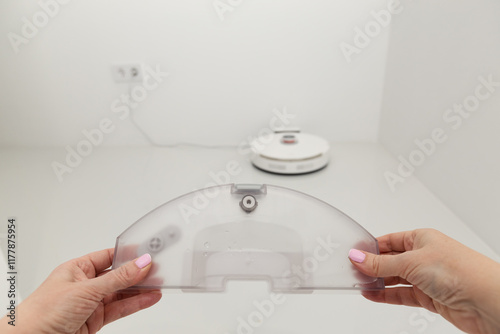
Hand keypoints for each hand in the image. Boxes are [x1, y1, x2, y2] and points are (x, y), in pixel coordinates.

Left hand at [2, 249, 160, 333]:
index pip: (109, 256)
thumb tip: (140, 263)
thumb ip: (117, 278)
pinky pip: (120, 308)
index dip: (128, 255)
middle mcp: (85, 284)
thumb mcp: (86, 289)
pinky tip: (150, 298)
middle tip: (158, 269)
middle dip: (137, 273)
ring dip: (140, 289)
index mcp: (77, 268)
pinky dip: (136, 304)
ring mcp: (91, 303)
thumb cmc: (44, 312)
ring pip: (122, 293)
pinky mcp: (96, 319)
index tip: (148, 253)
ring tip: (159, 284)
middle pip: (118, 275)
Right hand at [349, 229, 499, 333]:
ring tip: (358, 283)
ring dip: (377, 282)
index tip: (353, 253)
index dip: (370, 247)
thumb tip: (358, 256)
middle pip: (390, 260)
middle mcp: (424, 256)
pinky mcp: (430, 297)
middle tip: (352, 270)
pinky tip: (372, 295)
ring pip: (395, 278)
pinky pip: (401, 294)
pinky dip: (386, 295)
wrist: (486, 300)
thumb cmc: (460, 271)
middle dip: (372, 266)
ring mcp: (427, 277)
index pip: (389, 240)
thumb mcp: (411, 262)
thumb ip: (381, 263)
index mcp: (422, 238)